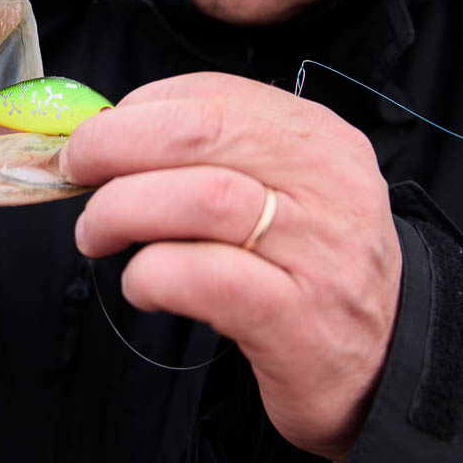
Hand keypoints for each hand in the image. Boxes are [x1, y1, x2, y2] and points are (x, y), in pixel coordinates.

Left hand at [62, 73, 401, 462]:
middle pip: (199, 133)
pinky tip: (143, 286)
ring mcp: (319, 250)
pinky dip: (151, 274)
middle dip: (113, 145)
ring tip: (96, 234)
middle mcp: (328, 183)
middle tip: (77, 173)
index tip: (99, 137)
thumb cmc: (310, 272)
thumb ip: (218, 156)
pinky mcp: (296, 318)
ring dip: (121, 210)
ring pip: (198, 198)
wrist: (385, 368)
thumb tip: (111, 133)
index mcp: (320, 138)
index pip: (214, 94)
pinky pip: (202, 278)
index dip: (137, 110)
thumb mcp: (288, 191)